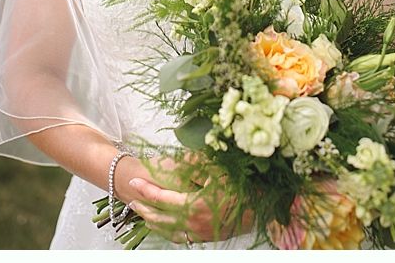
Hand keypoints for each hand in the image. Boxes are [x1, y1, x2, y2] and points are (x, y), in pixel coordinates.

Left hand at [121, 157, 252, 243]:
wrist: (262, 207)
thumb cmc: (242, 187)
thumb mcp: (218, 171)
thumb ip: (197, 166)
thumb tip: (180, 157)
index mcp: (193, 204)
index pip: (161, 197)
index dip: (145, 189)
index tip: (133, 183)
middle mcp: (192, 222)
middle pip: (159, 217)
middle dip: (143, 208)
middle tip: (132, 200)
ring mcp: (199, 232)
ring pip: (167, 230)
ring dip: (152, 222)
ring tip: (143, 215)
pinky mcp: (206, 237)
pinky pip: (180, 238)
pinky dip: (167, 232)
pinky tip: (165, 228)